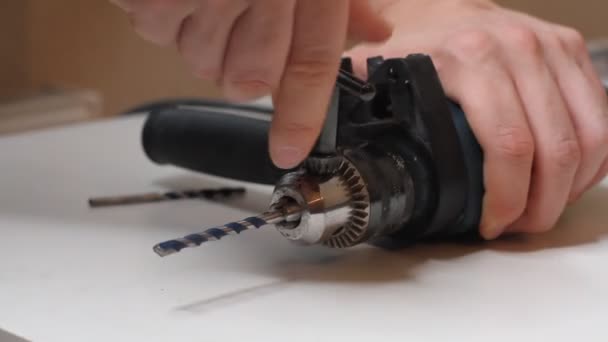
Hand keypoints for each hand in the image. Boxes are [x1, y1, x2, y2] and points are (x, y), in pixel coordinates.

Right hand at [110, 0, 391, 167]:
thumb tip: (373, 32)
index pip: (308, 63)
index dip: (300, 116)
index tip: (286, 151)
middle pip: (247, 76)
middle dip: (247, 64)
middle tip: (244, 22)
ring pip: (200, 61)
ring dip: (206, 37)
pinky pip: (158, 34)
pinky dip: (166, 16)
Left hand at [348, 0, 607, 238]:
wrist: (435, 2)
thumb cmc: (410, 40)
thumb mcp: (376, 71)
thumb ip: (357, 109)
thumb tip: (327, 148)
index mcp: (471, 58)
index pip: (510, 145)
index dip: (506, 199)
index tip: (492, 223)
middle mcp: (520, 48)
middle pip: (557, 150)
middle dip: (541, 205)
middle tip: (518, 226)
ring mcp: (552, 47)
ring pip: (590, 137)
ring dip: (569, 188)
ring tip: (539, 209)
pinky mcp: (571, 52)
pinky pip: (602, 117)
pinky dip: (591, 158)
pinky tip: (566, 178)